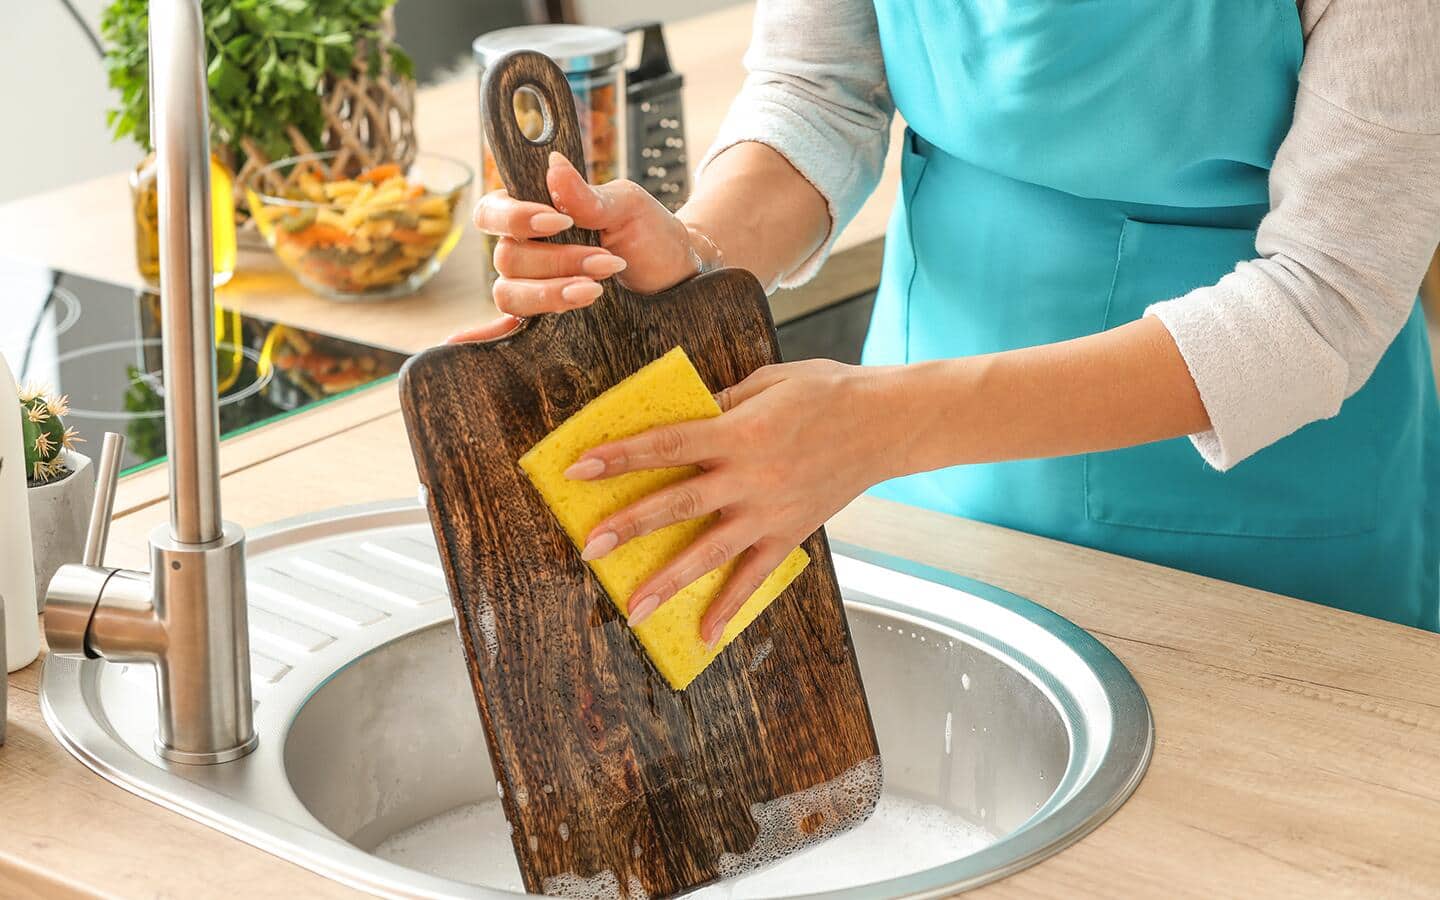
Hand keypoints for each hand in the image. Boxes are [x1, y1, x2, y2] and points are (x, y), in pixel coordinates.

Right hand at [450, 152, 707, 341]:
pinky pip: (504, 330)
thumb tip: (553, 165)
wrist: (678, 275)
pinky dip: (481, 337)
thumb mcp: (627, 206)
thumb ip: (588, 194)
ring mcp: (533, 288)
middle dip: (556, 261)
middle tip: (605, 262)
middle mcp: (526, 252)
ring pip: (509, 294)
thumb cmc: (650, 233)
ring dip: (551, 293)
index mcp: (535, 215)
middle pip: (506, 259)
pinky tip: (462, 344)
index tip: (558, 221)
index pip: (492, 212)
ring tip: (596, 289)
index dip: (515, 218)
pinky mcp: (547, 322)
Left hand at [563, 359, 900, 645]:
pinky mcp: (790, 533)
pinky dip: (729, 607)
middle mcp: (750, 477)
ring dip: (668, 580)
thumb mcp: (768, 381)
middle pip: (678, 503)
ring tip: (634, 607)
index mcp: (739, 432)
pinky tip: (704, 635)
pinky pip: (754, 577)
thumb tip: (683, 420)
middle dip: (629, 526)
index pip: (667, 445)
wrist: (889, 423)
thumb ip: (722, 404)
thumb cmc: (827, 391)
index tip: (579, 469)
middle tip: (589, 546)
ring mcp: (770, 511)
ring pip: (710, 551)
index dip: (621, 456)